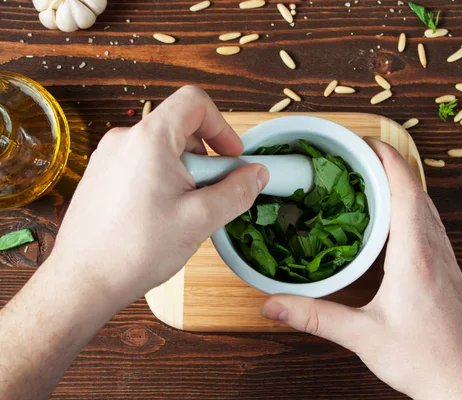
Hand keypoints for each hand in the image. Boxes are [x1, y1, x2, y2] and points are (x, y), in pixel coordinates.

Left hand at [51, 86, 268, 305]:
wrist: (83, 282)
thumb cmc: (136, 250)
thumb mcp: (201, 219)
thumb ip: (237, 191)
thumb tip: (258, 174)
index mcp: (149, 140)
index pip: (194, 102)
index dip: (222, 126)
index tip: (231, 157)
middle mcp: (124, 140)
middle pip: (180, 128)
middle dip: (206, 158)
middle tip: (211, 195)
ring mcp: (108, 157)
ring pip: (162, 150)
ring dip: (185, 173)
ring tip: (185, 211)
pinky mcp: (101, 176)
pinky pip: (143, 165)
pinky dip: (162, 181)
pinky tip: (162, 217)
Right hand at [261, 139, 461, 399]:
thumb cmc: (424, 360)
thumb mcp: (363, 337)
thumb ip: (315, 317)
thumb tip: (274, 305)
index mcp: (415, 256)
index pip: (405, 190)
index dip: (388, 160)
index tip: (367, 143)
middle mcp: (435, 250)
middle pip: (417, 191)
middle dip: (391, 166)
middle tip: (361, 157)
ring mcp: (446, 259)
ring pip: (427, 207)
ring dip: (404, 186)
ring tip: (375, 180)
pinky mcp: (448, 271)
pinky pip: (431, 225)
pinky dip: (413, 209)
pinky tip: (396, 221)